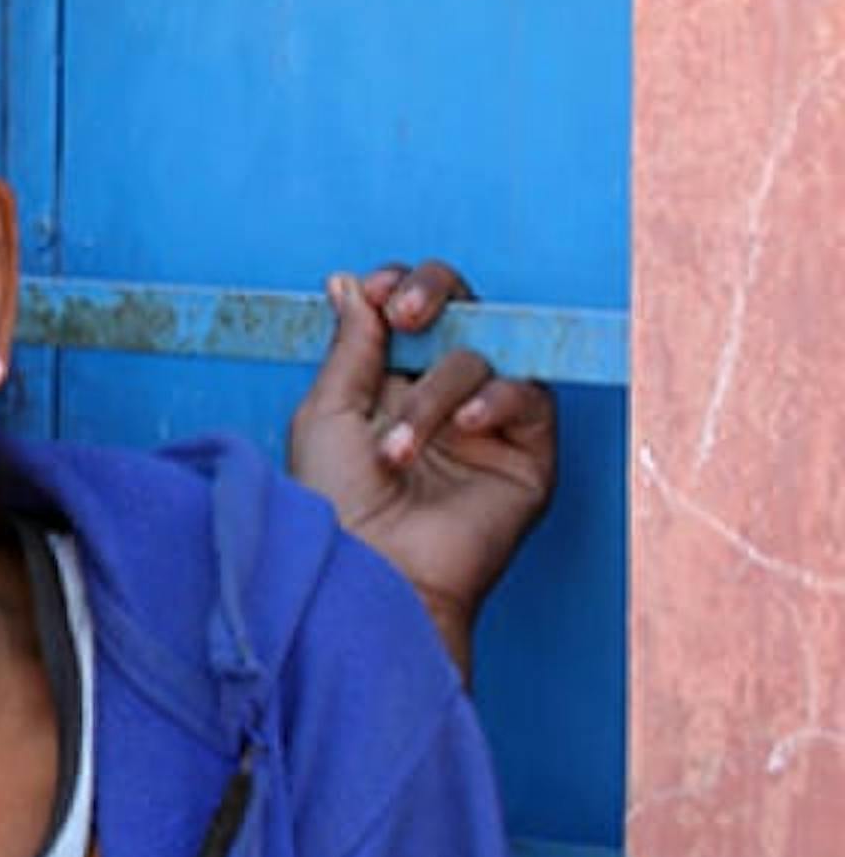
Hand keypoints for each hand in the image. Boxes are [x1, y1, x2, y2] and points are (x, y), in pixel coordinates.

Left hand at [285, 260, 558, 675]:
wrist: (373, 573)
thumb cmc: (335, 505)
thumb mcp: (326, 413)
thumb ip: (351, 346)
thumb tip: (351, 282)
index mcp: (384, 384)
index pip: (408, 309)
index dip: (400, 287)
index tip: (377, 293)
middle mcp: (438, 398)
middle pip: (461, 310)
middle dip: (434, 294)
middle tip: (406, 313)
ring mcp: (484, 425)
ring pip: (480, 357)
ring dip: (436, 393)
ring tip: (398, 449)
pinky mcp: (527, 455)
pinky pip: (530, 397)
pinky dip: (496, 400)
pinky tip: (465, 428)